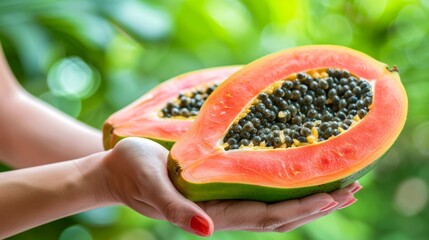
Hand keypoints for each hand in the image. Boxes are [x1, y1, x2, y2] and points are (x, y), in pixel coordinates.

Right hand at [99, 137, 360, 236]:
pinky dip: (284, 189)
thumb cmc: (131, 172)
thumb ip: (177, 211)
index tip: (337, 194)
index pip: (269, 215)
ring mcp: (222, 203)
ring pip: (274, 206)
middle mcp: (223, 213)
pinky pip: (259, 193)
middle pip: (281, 215)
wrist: (115, 171)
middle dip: (318, 204)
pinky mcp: (217, 190)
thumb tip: (207, 233)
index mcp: (213, 213)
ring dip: (307, 198)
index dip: (304, 207)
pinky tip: (295, 178)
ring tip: (337, 185)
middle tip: (353, 187)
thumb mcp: (151, 186)